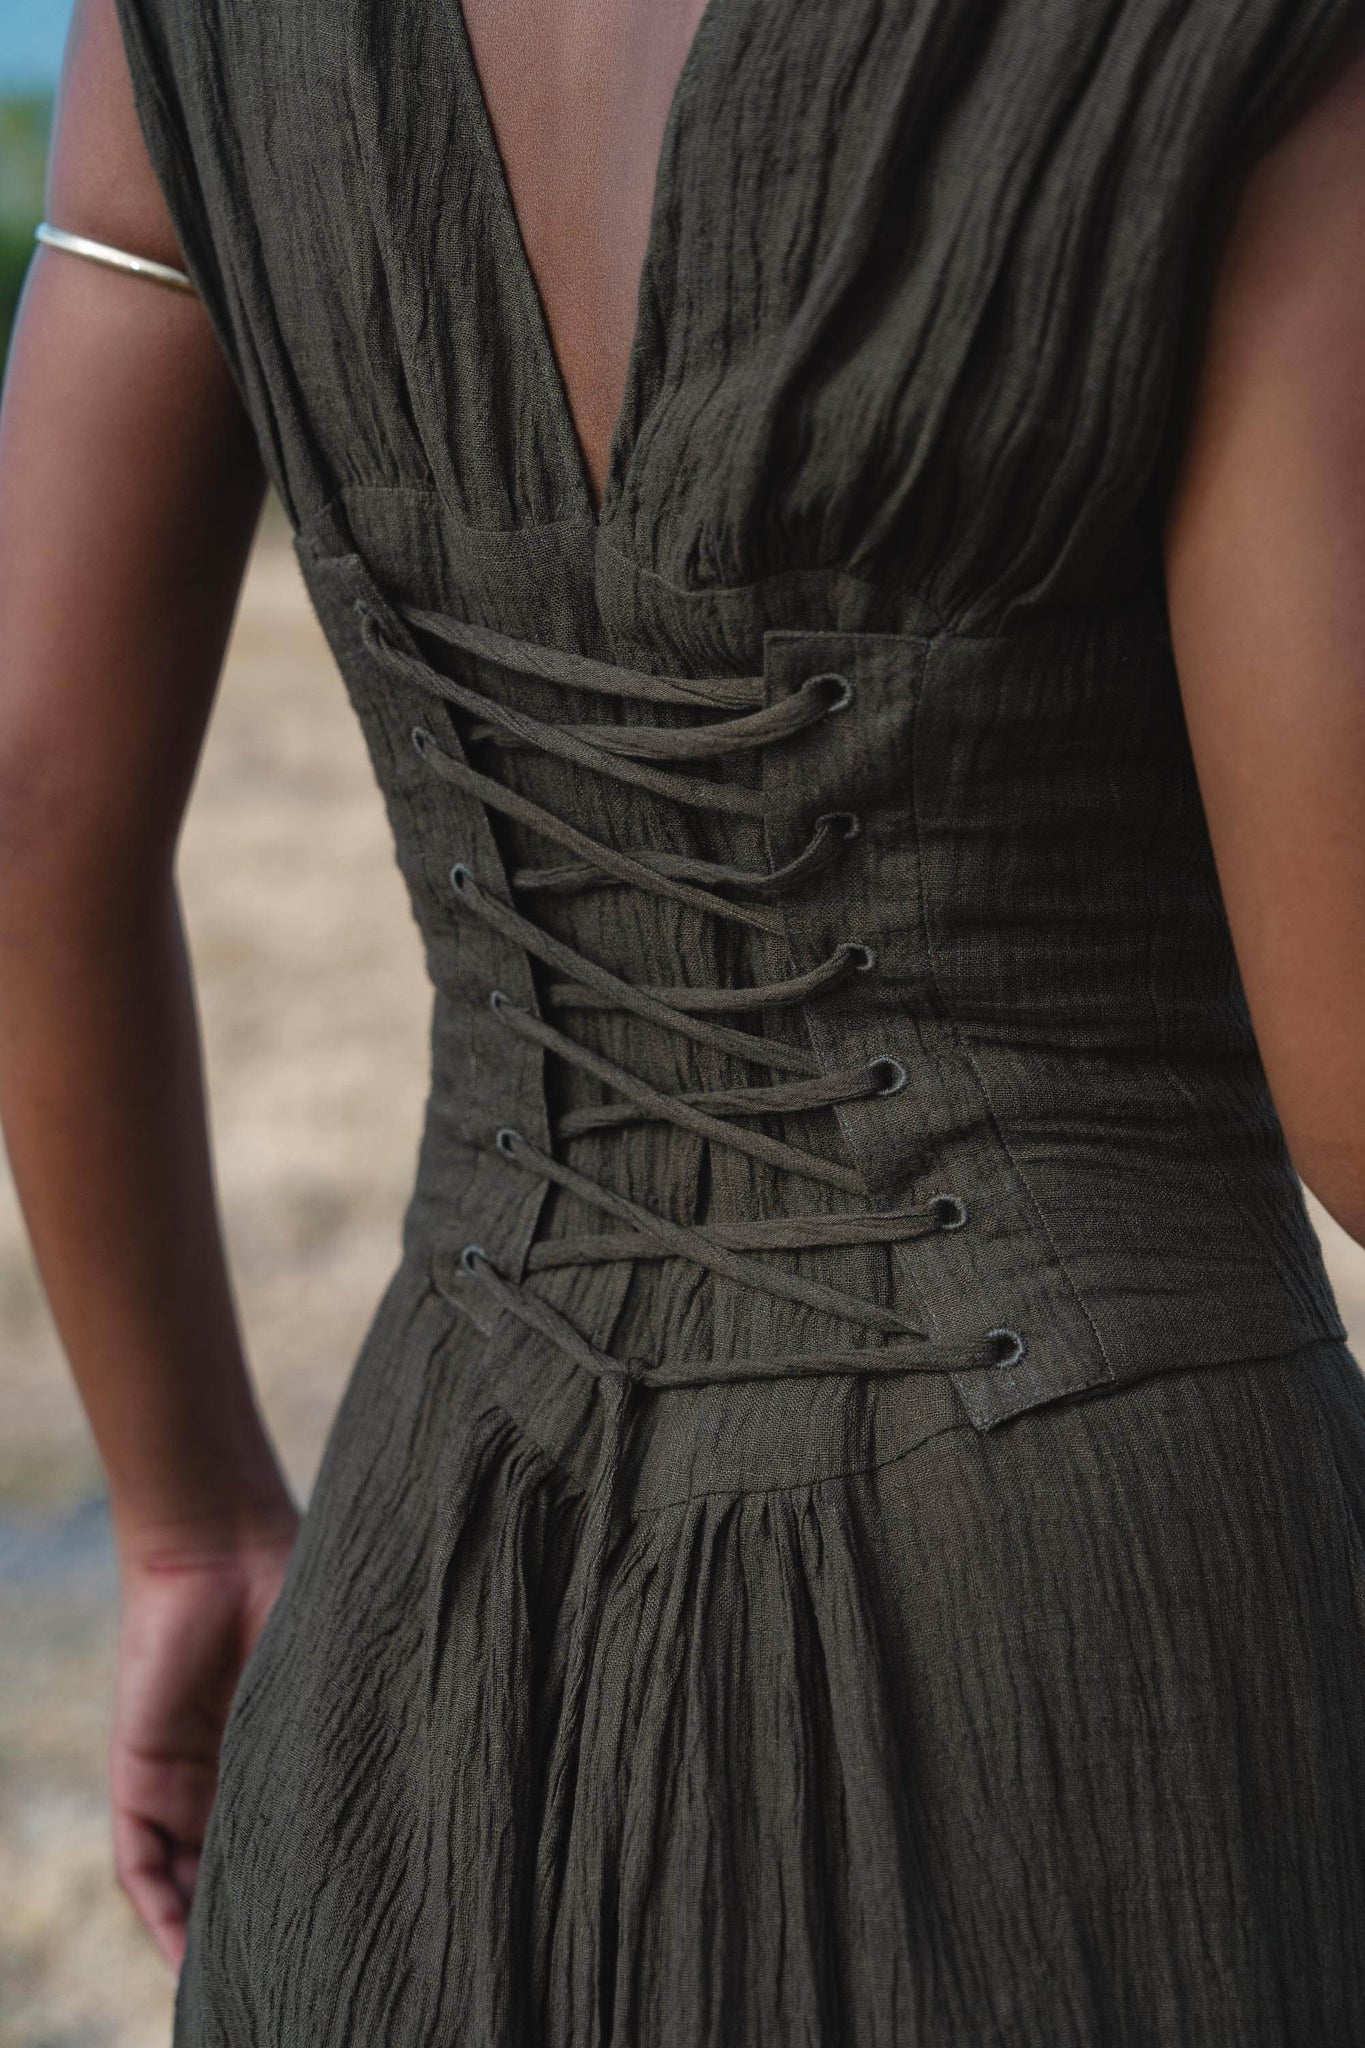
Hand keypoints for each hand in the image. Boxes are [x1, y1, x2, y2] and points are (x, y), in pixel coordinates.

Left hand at [110, 1510, 298, 1968]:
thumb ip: (343, 1743)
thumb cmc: (299, 1595)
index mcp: (276, 1754)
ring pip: (186, 1881)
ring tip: (243, 1984)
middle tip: (295, 1975)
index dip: (303, 1885)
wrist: (227, 1542)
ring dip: (205, 1935)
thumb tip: (401, 1823)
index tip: (342, 1932)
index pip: (284, 1839)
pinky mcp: (137, 1773)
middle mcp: (225, 1776)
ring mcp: (179, 1778)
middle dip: (255, 1925)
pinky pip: (138, 1863)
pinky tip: (185, 1957)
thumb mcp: (329, 1684)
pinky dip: (160, 1911)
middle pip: (232, 1873)